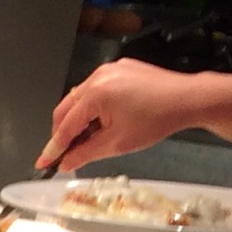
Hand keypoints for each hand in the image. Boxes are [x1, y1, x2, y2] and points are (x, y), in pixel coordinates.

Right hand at [41, 60, 200, 172]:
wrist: (188, 99)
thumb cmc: (157, 119)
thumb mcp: (117, 143)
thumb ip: (85, 154)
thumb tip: (66, 163)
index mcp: (96, 93)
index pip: (66, 126)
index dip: (54, 148)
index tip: (44, 163)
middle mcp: (98, 76)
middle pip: (66, 108)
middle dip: (63, 132)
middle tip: (64, 153)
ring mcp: (109, 69)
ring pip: (79, 98)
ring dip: (78, 119)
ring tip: (87, 139)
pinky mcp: (120, 68)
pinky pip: (95, 89)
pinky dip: (92, 107)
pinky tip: (101, 121)